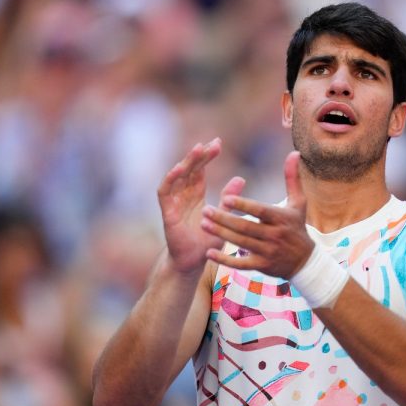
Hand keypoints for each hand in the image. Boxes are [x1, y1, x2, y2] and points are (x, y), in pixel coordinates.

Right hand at [157, 138, 244, 273]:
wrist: (193, 261)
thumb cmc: (207, 241)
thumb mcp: (223, 217)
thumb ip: (229, 198)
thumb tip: (241, 178)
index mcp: (196, 195)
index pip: (200, 171)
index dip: (207, 157)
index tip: (218, 143)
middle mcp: (183, 196)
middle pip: (189, 170)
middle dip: (199, 155)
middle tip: (212, 143)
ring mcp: (174, 203)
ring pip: (177, 177)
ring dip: (186, 162)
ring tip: (197, 149)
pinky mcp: (167, 212)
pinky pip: (165, 192)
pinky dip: (170, 179)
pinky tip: (178, 169)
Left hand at [200, 151, 313, 278]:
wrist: (305, 261)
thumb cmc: (297, 226)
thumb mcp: (298, 202)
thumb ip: (292, 177)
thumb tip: (294, 152)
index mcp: (281, 218)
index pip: (260, 211)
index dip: (243, 206)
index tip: (226, 198)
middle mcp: (274, 235)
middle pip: (246, 228)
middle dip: (224, 219)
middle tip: (205, 210)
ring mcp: (268, 252)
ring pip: (241, 243)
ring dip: (221, 234)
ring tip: (203, 224)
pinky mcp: (262, 266)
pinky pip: (240, 265)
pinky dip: (225, 260)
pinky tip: (209, 252)